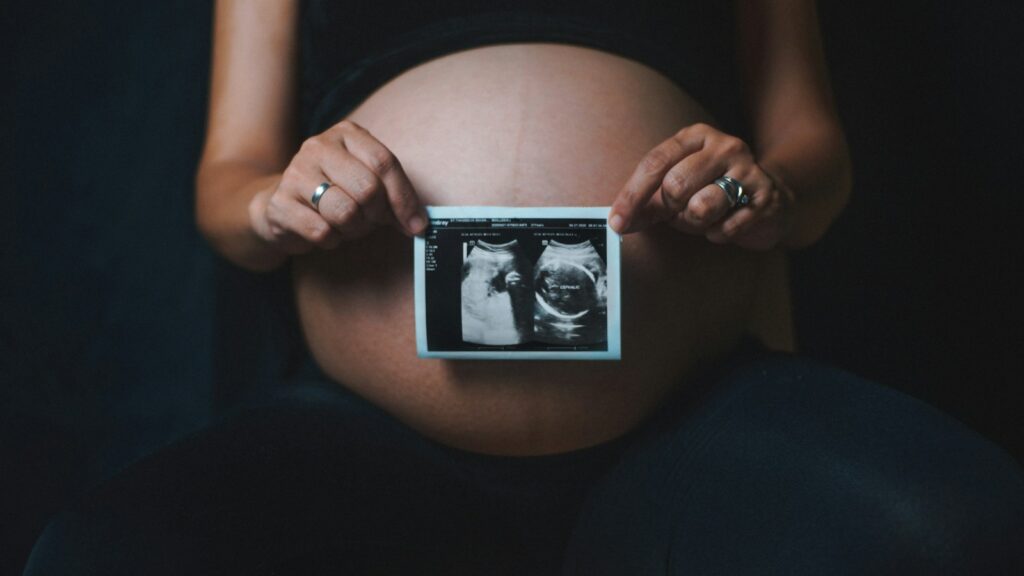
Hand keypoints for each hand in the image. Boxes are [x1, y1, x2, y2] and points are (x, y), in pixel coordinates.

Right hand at [250, 120, 426, 254]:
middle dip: (377, 215)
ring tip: (347, 225)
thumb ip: (393, 195)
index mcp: (347, 134)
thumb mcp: (367, 182)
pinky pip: (322, 232)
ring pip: (346, 213)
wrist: (281, 204)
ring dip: (354, 229)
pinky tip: (325, 230)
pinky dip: (332, 240)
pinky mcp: (280, 204)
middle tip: (371, 221)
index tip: (416, 225)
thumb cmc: (335, 193)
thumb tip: (419, 223)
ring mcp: (295, 173)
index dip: (405, 198)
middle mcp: (318, 147)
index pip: (385, 163)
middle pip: (368, 189)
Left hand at [609, 123, 794, 249]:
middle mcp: (724, 146)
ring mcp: (748, 170)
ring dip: (696, 224)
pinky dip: (719, 233)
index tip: (617, 222)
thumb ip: (648, 203)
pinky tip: (728, 222)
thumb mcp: (678, 189)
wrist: (770, 195)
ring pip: (701, 208)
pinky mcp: (765, 198)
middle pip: (675, 186)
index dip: (632, 196)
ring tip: (707, 217)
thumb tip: (618, 221)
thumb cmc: (713, 190)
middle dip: (672, 210)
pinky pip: (726, 228)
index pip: (655, 163)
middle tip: (683, 212)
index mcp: (696, 137)